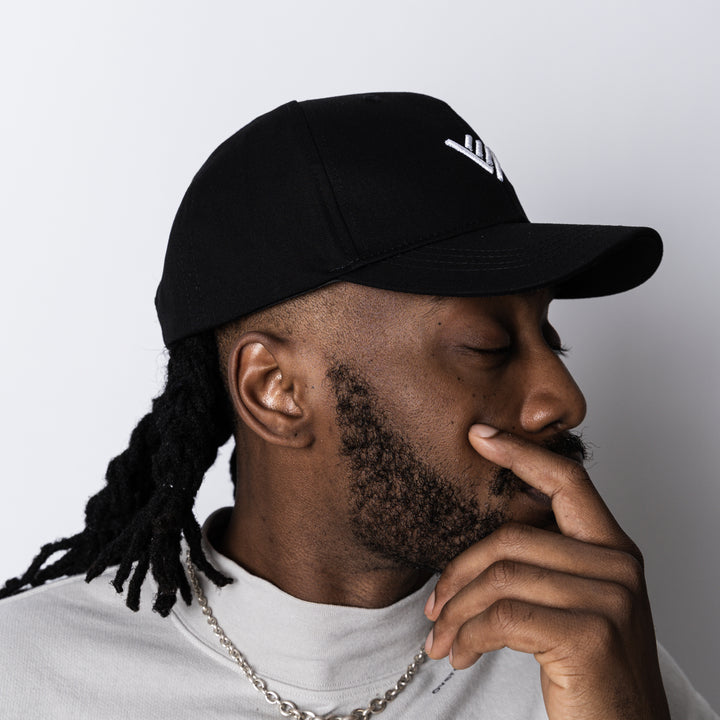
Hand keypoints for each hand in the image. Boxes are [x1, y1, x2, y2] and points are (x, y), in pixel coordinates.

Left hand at [423, 424, 670, 719]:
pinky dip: (468, 636)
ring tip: (441, 639)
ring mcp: (609, 599)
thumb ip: (547, 564)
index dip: (522, 453)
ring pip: (500, 578)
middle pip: (511, 538)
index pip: (567, 481)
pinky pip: (503, 617)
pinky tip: (459, 655)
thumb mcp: (576, 605)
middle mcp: (618, 566)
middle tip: (433, 607)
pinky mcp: (590, 635)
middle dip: (458, 574)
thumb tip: (482, 544)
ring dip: (456, 613)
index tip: (479, 435)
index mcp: (613, 549)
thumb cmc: (592, 671)